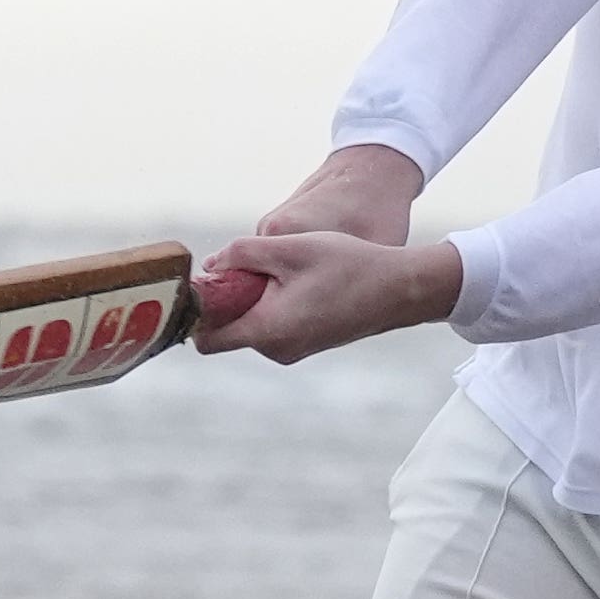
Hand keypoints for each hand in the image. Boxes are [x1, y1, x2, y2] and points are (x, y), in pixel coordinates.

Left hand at [199, 146, 423, 338]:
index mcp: (268, 331)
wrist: (401, 288)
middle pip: (228, 328)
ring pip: (251, 324)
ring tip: (288, 271)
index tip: (210, 282)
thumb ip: (242, 253)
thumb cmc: (349, 265)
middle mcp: (277, 350)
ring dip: (255, 297)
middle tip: (258, 265)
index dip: (198, 311)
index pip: (206, 339)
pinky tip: (302, 281)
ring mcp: (292, 350)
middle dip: (231, 297)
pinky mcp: (305, 344)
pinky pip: (272, 325)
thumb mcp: (290, 247)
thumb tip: (211, 266)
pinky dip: (274, 304)